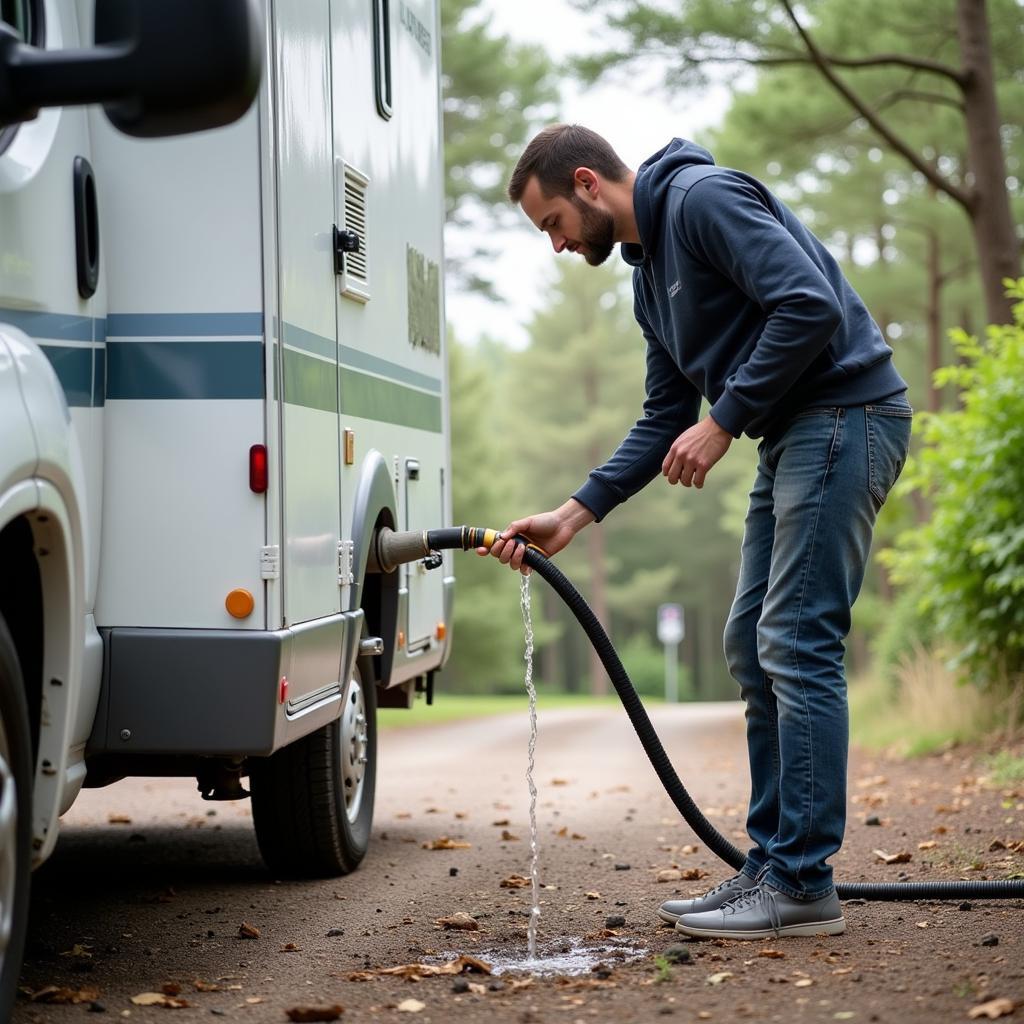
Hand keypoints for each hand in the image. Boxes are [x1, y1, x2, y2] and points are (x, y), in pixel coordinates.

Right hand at [477, 499, 595, 573]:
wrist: (562, 526)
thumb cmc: (544, 521)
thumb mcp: (527, 521)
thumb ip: (513, 528)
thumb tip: (502, 537)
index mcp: (512, 537)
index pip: (495, 545)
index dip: (486, 549)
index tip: (481, 550)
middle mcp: (516, 547)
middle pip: (500, 557)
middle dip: (503, 552)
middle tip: (513, 543)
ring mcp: (525, 555)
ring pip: (511, 564)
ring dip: (514, 557)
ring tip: (524, 547)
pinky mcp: (535, 562)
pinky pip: (524, 570)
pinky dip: (524, 568)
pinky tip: (527, 562)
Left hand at [662, 416, 732, 487]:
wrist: (717, 426)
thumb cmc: (702, 432)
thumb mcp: (684, 438)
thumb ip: (678, 450)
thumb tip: (675, 463)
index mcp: (675, 448)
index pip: (665, 467)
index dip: (669, 474)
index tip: (675, 474)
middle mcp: (681, 455)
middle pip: (672, 477)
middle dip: (677, 480)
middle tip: (684, 478)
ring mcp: (692, 460)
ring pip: (685, 481)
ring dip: (689, 483)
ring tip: (694, 479)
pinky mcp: (704, 465)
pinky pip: (697, 481)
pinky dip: (699, 484)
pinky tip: (700, 482)